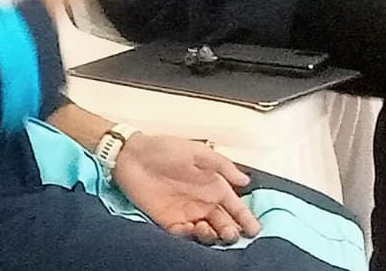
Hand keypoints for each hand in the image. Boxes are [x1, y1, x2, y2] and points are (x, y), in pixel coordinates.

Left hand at [112, 133, 261, 244]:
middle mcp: (202, 202)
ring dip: (213, 236)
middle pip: (224, 223)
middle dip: (232, 232)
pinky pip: (185, 235)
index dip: (246, 218)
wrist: (131, 155)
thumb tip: (245, 180)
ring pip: (208, 232)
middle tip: (232, 234)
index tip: (254, 229)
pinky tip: (193, 229)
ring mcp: (186, 213)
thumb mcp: (196, 152)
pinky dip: (191, 236)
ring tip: (212, 232)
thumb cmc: (163, 149)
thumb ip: (221, 165)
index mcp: (212, 186)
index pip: (235, 207)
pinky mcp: (169, 221)